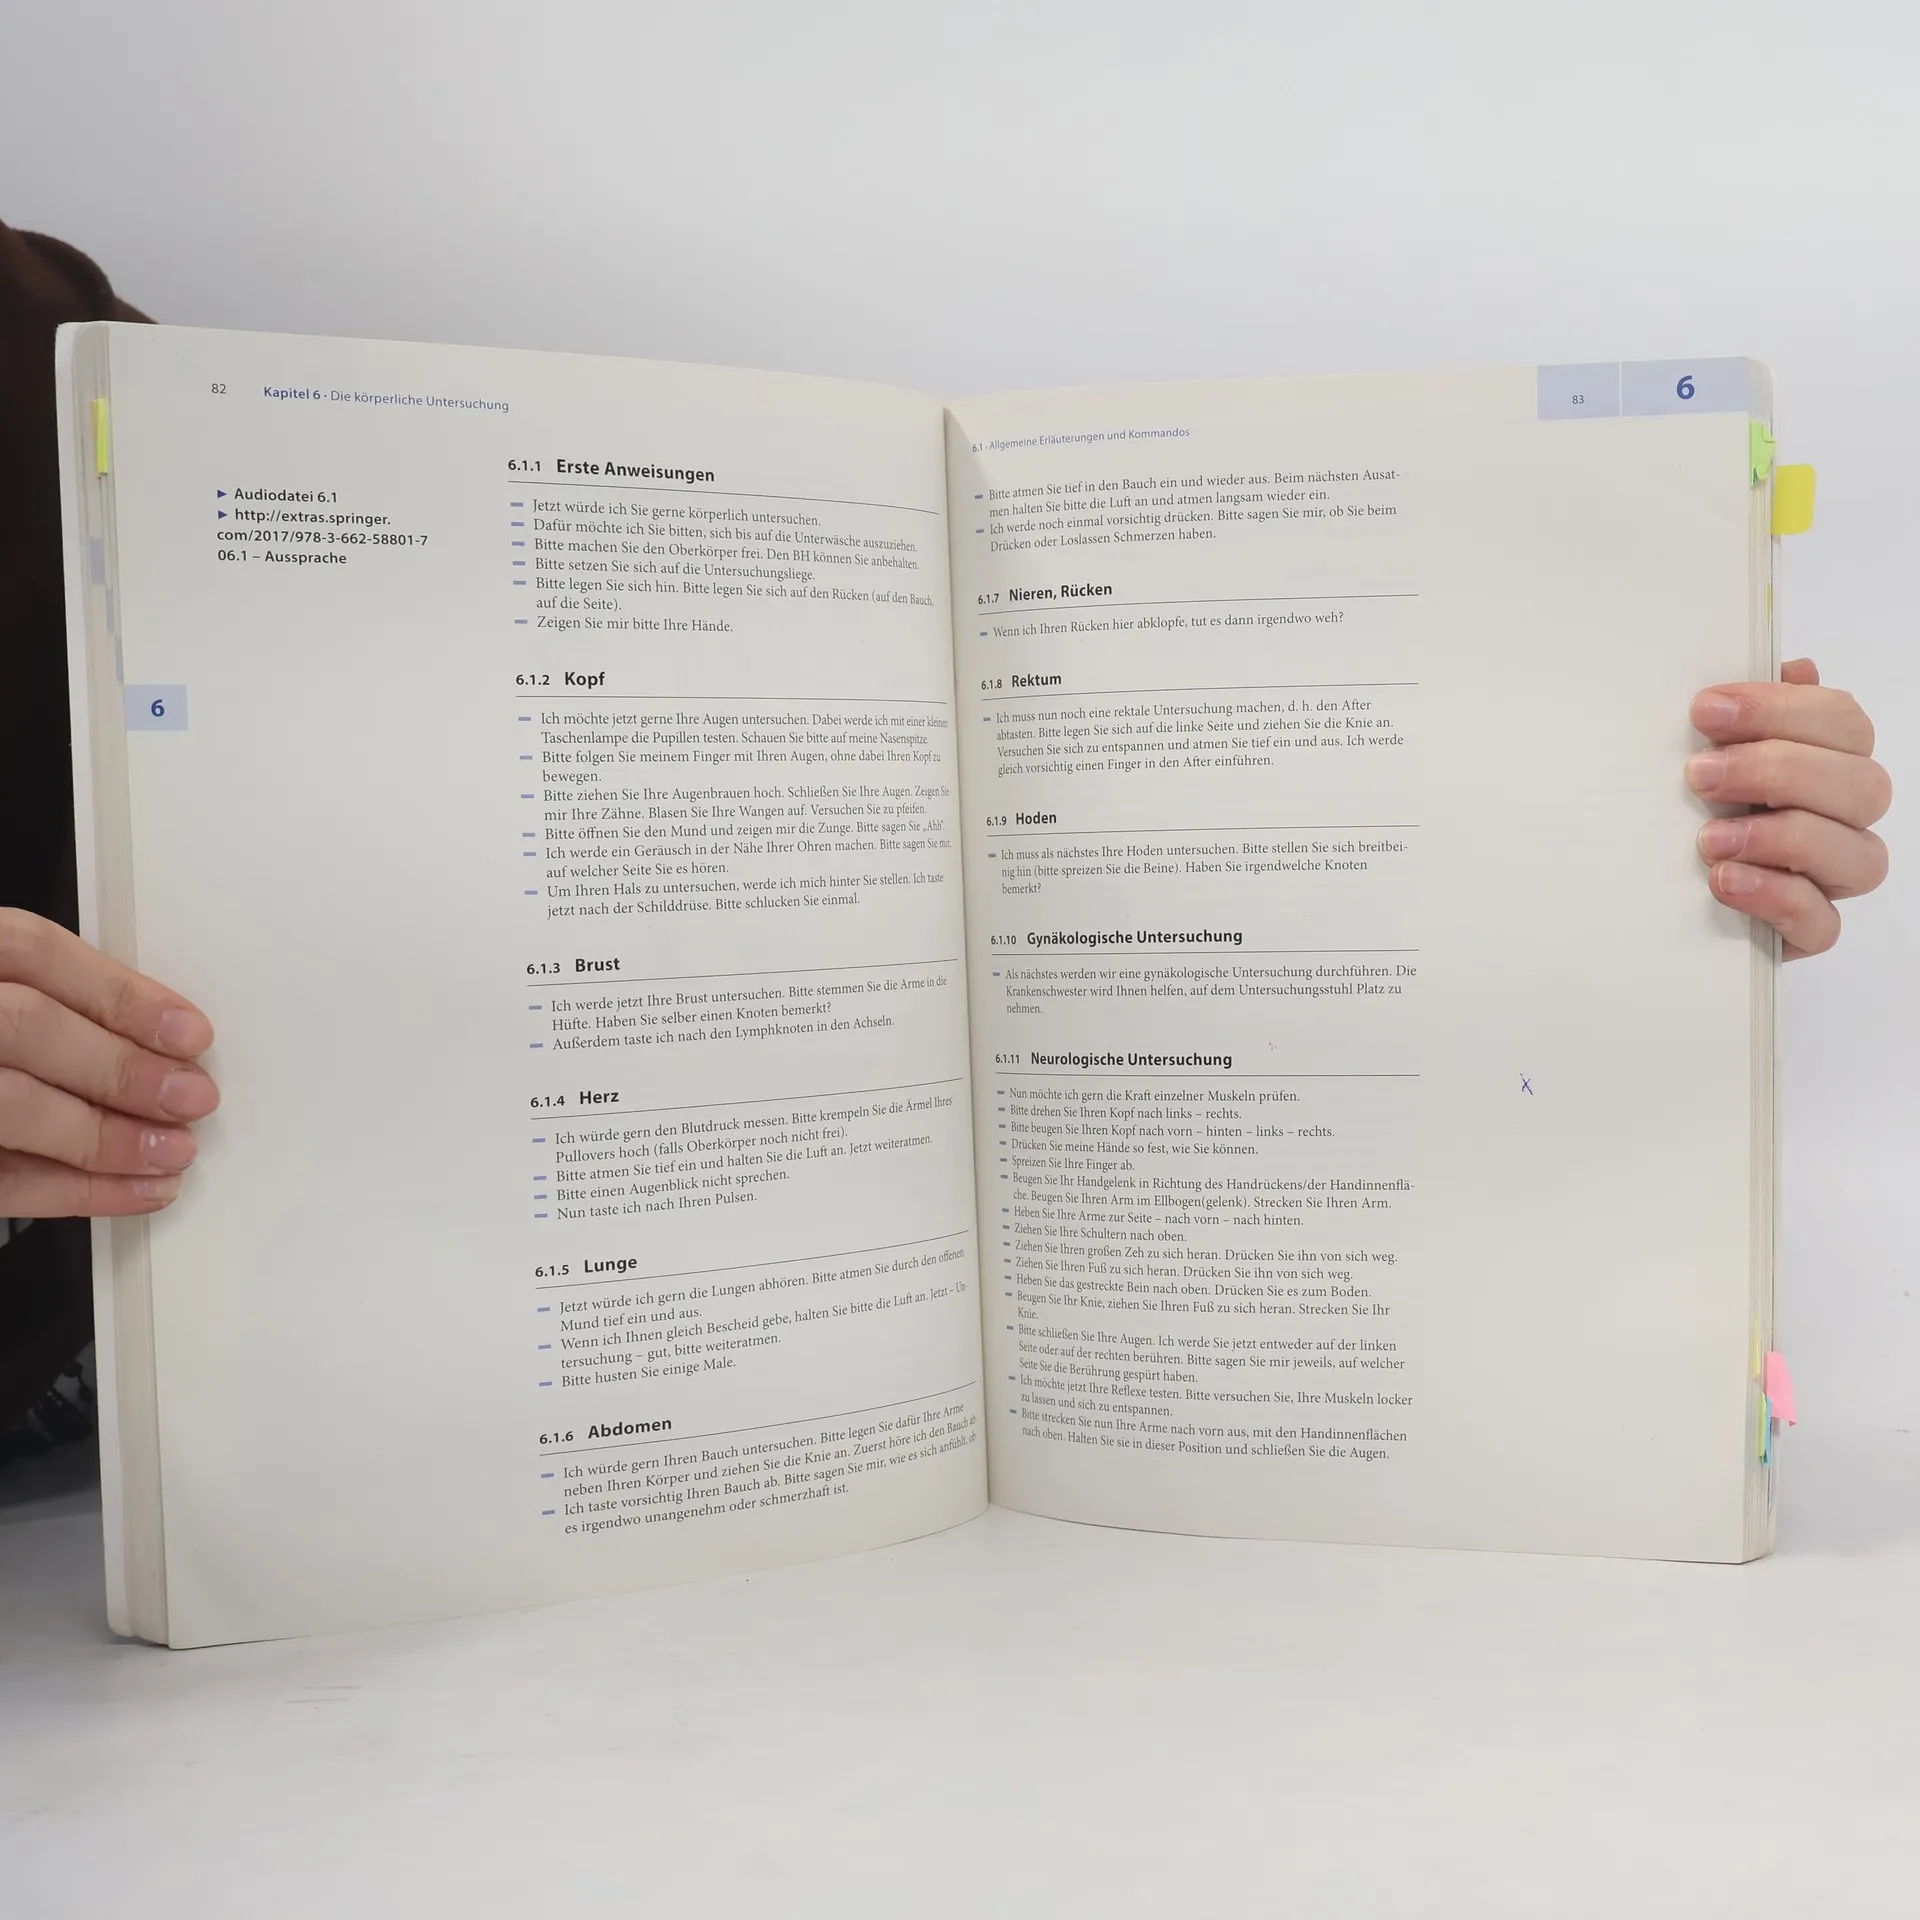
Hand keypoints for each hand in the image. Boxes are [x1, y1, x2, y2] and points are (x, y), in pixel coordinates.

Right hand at [0, 909, 217, 1215]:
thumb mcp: (9, 996)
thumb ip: (65, 1006)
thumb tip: (164, 1042)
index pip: (31, 951)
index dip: (119, 994)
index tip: (190, 1033)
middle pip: (27, 1027)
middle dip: (121, 1067)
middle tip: (192, 1097)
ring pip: (12, 1104)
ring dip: (107, 1136)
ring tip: (172, 1152)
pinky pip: (3, 1179)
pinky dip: (78, 1191)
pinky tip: (137, 1190)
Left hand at [1688, 658, 1890, 957]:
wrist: (1643, 889)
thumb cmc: (1682, 802)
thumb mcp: (1700, 748)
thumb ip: (1742, 712)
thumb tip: (1793, 667)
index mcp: (1827, 760)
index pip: (1842, 723)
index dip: (1780, 710)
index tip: (1705, 710)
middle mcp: (1843, 817)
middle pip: (1862, 786)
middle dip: (1778, 772)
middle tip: (1700, 774)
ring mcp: (1831, 877)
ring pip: (1861, 857)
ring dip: (1783, 839)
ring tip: (1709, 839)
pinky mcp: (1806, 931)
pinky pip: (1823, 924)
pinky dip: (1777, 899)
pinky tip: (1725, 881)